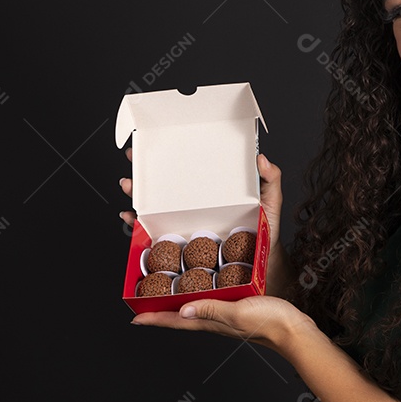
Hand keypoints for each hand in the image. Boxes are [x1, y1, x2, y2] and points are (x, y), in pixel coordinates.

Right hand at [118, 149, 282, 249]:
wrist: (259, 263)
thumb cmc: (265, 230)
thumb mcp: (271, 202)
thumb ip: (270, 180)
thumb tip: (261, 159)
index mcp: (214, 189)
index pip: (190, 167)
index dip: (173, 154)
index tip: (157, 138)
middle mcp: (196, 204)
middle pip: (165, 184)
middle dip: (145, 169)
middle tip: (133, 157)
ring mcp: (186, 222)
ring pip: (155, 206)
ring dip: (136, 194)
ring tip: (129, 185)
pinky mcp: (180, 243)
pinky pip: (154, 234)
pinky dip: (138, 227)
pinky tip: (131, 220)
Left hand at [131, 294, 313, 352]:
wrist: (294, 331)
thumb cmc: (269, 322)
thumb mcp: (238, 312)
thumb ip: (211, 309)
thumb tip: (182, 309)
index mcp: (212, 322)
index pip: (176, 321)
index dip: (154, 319)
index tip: (134, 318)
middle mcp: (215, 322)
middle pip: (180, 317)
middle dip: (161, 312)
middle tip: (144, 304)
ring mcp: (226, 318)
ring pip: (195, 311)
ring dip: (178, 304)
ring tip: (166, 296)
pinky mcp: (238, 311)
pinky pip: (211, 305)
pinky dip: (200, 298)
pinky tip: (204, 290)